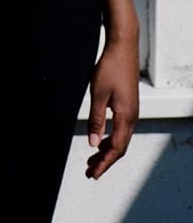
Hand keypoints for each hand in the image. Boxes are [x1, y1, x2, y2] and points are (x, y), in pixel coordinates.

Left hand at [86, 37, 138, 178]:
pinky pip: (121, 129)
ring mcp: (131, 111)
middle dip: (105, 161)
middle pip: (120, 147)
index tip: (93, 174)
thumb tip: (93, 143)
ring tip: (92, 160)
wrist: (123, 48)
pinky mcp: (128, 105)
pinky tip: (100, 139)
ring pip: (121, 139)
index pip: (116, 148)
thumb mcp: (98, 94)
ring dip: (107, 151)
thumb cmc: (110, 68)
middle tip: (90, 172)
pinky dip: (110, 139)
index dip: (105, 163)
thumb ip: (96, 119)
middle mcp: (132, 117)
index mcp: (126, 117)